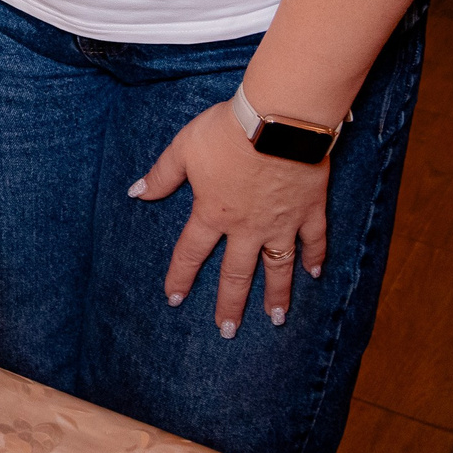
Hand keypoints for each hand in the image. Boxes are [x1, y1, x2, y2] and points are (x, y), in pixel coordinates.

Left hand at [133, 101, 327, 336]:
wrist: (278, 121)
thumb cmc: (226, 131)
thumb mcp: (184, 149)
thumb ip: (162, 175)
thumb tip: (136, 193)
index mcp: (213, 213)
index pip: (191, 252)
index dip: (180, 277)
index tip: (173, 300)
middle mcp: (247, 227)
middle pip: (236, 273)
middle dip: (230, 304)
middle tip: (227, 331)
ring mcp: (281, 222)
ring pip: (279, 267)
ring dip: (277, 295)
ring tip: (276, 319)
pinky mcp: (309, 210)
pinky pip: (314, 241)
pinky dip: (316, 258)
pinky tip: (315, 274)